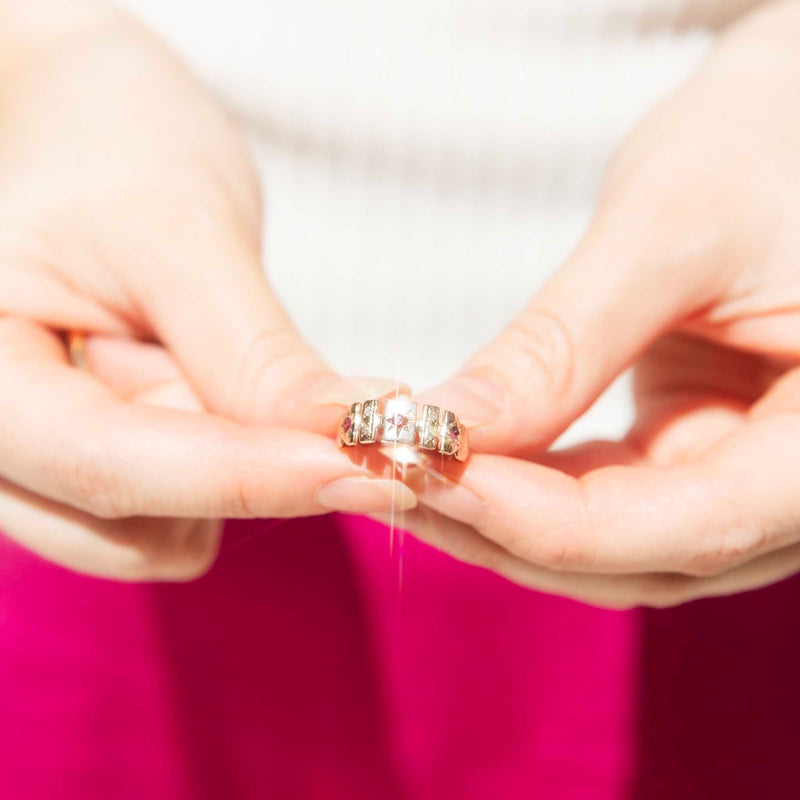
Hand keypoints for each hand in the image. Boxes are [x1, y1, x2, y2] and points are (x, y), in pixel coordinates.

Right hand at [0, 2, 412, 579]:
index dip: (245, 476)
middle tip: (312, 395)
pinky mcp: (86, 480)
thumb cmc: (123, 158)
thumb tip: (341, 439)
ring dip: (225, 469)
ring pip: (156, 540)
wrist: (100, 146)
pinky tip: (203, 392)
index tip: (366, 470)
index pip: (103, 460)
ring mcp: (30, 470)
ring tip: (205, 358)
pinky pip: (173, 524)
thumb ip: (251, 355)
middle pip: (126, 521)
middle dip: (237, 468)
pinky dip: (222, 474)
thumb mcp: (186, 236)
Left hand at [403, 1, 799, 607]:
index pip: (688, 526)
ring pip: (613, 543)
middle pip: (641, 554)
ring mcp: (748, 478)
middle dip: (505, 527)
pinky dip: (526, 486)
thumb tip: (444, 428)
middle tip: (390, 478)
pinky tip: (455, 455)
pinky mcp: (698, 454)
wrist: (793, 126)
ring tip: (402, 467)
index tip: (428, 474)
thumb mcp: (669, 233)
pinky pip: (606, 499)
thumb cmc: (768, 145)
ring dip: (502, 517)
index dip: (543, 519)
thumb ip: (562, 348)